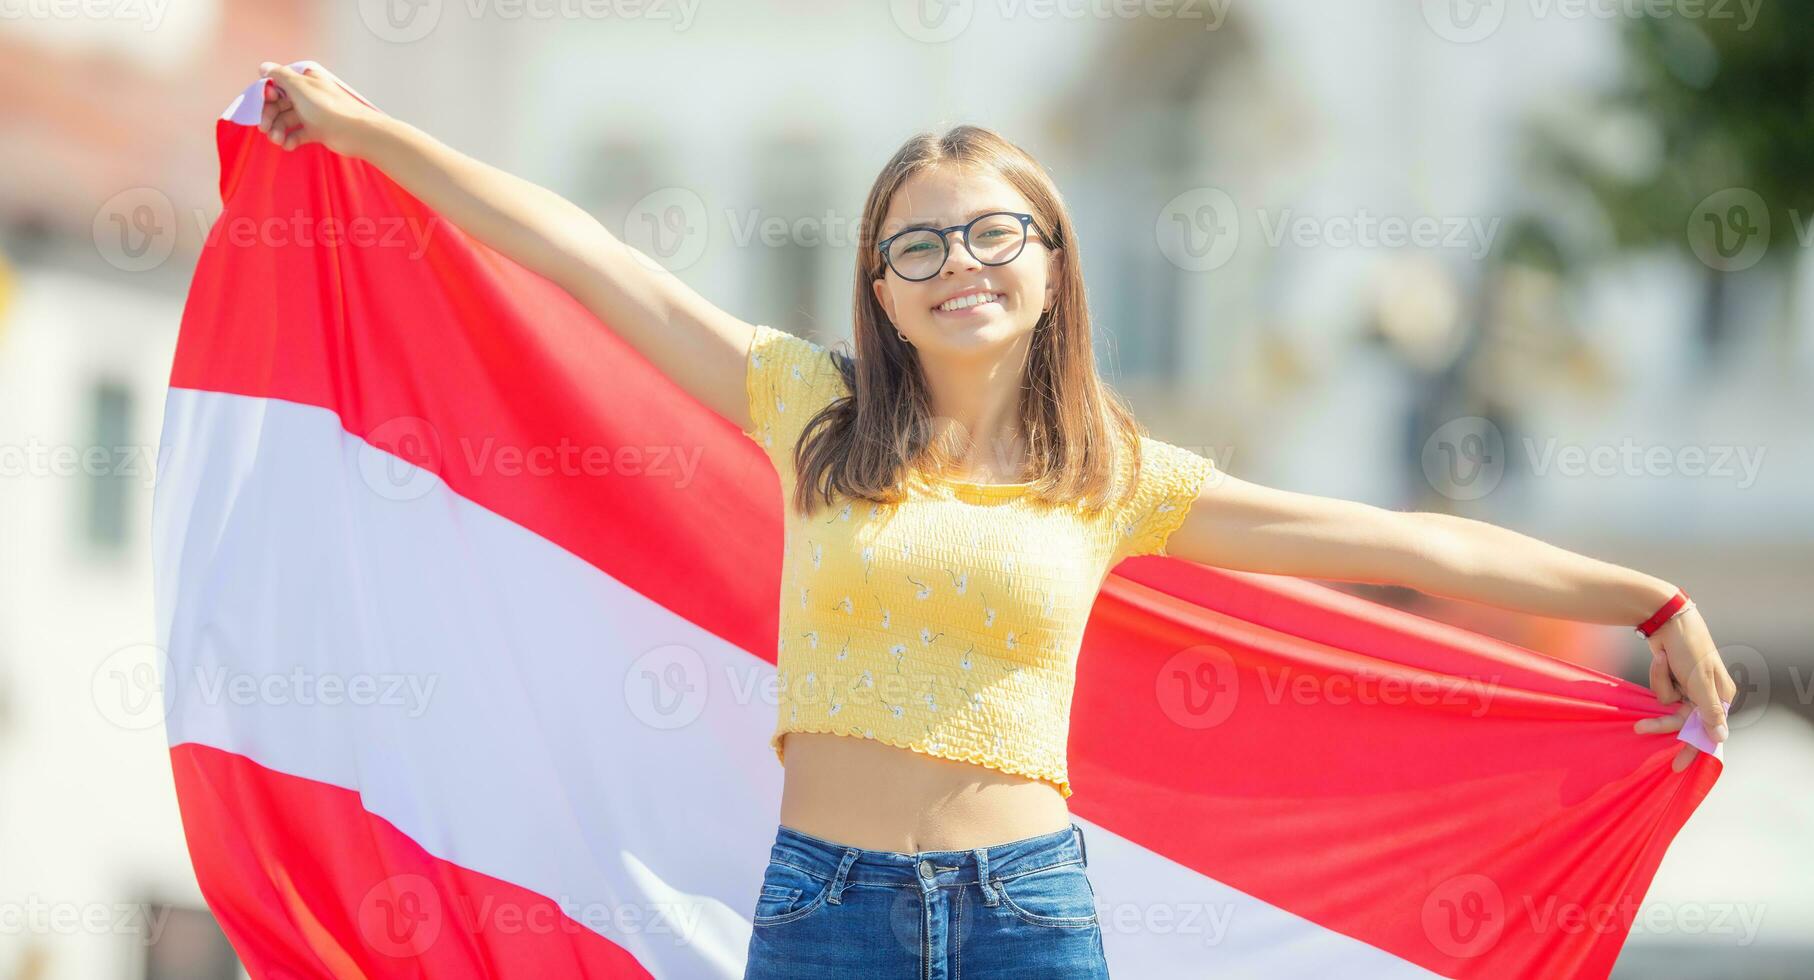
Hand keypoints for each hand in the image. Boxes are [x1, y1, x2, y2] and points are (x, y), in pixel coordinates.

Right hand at [255, 61, 382, 156]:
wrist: (354, 132)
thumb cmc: (327, 107)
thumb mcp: (300, 86)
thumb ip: (280, 75)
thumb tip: (263, 67)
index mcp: (305, 81)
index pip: (278, 85)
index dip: (268, 95)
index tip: (267, 102)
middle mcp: (308, 95)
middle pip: (280, 104)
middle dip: (270, 116)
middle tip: (265, 129)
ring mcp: (312, 113)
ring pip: (287, 120)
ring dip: (279, 130)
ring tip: (277, 140)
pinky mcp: (317, 130)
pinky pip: (298, 133)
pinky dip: (291, 139)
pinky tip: (288, 145)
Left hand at [1631, 604, 1737, 771]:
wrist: (1667, 618)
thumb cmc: (1688, 647)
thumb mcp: (1699, 680)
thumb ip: (1709, 710)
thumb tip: (1721, 737)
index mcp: (1721, 695)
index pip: (1708, 730)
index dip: (1693, 748)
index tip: (1677, 767)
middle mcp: (1707, 694)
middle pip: (1683, 720)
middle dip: (1661, 719)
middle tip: (1640, 728)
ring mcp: (1688, 687)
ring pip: (1668, 703)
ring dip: (1661, 681)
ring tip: (1661, 659)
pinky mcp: (1672, 679)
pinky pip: (1660, 689)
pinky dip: (1658, 674)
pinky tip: (1660, 657)